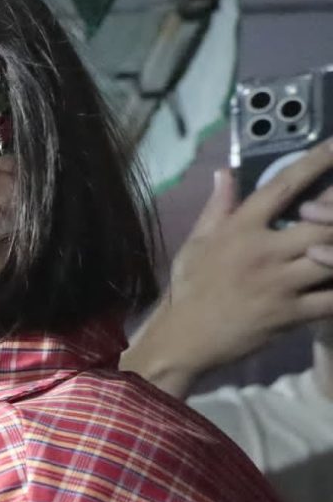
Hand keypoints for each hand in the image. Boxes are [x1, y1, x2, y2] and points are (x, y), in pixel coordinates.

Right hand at [129, 146, 332, 394]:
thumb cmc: (190, 288)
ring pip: (331, 258)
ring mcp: (279, 284)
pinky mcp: (289, 314)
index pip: (284, 185)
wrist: (182, 340)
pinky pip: (330, 301)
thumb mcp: (196, 243)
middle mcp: (263, 252)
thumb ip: (218, 207)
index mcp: (240, 229)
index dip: (316, 161)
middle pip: (324, 222)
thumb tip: (225, 172)